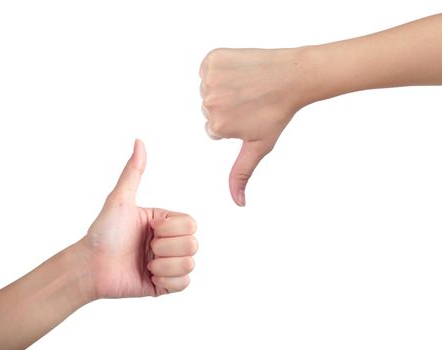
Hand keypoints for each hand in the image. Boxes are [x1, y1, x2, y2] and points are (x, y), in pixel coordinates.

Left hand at [80, 140, 197, 297]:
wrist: (90, 267)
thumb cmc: (102, 233)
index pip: (191, 224)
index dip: (170, 229)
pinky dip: (167, 281)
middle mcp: (169, 241)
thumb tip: (139, 141)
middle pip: (193, 244)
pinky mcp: (165, 285)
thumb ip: (133, 172)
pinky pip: (184, 284)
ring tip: (146, 263)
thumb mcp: (119, 201)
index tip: (148, 229)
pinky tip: (150, 276)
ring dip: (164, 266)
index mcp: (164, 222)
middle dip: (165, 248)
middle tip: (145, 248)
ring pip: (190, 265)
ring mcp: (168, 263)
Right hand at [199, 48, 308, 205]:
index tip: (250, 114)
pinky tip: (241, 71)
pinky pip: (209, 68)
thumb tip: (239, 203)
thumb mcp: (258, 147)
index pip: (214, 128)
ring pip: (208, 88)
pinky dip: (221, 67)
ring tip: (248, 85)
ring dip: (224, 86)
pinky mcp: (212, 59)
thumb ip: (241, 174)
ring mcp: (210, 79)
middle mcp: (209, 103)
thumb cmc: (277, 114)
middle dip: (226, 106)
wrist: (293, 77)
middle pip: (208, 109)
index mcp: (216, 126)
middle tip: (251, 99)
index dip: (233, 123)